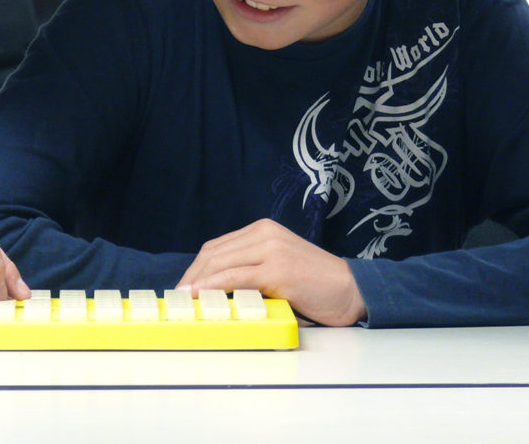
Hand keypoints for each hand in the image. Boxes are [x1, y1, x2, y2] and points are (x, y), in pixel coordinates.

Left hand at [176, 218, 366, 325]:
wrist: (350, 290)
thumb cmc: (315, 284)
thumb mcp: (278, 266)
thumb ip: (252, 267)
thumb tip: (215, 287)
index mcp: (263, 229)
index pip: (218, 246)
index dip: (196, 267)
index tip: (184, 286)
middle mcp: (265, 233)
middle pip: (214, 253)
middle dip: (191, 276)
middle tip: (177, 296)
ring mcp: (271, 250)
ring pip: (221, 263)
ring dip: (197, 282)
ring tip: (182, 299)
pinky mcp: (277, 270)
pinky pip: (235, 278)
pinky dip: (212, 286)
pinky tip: (199, 296)